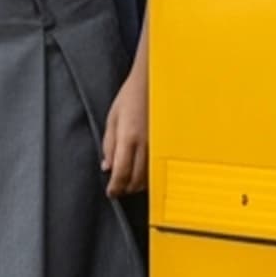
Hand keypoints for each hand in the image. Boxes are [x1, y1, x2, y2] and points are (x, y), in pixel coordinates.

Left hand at [102, 60, 148, 196]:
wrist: (154, 83)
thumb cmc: (131, 97)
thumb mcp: (112, 119)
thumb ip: (109, 144)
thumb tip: (107, 167)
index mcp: (128, 138)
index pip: (121, 173)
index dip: (116, 187)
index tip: (111, 193)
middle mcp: (145, 144)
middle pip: (137, 179)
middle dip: (126, 188)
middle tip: (118, 189)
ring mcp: (159, 144)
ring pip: (150, 176)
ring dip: (138, 184)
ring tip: (129, 182)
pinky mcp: (168, 143)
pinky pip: (159, 166)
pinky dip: (150, 174)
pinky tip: (144, 172)